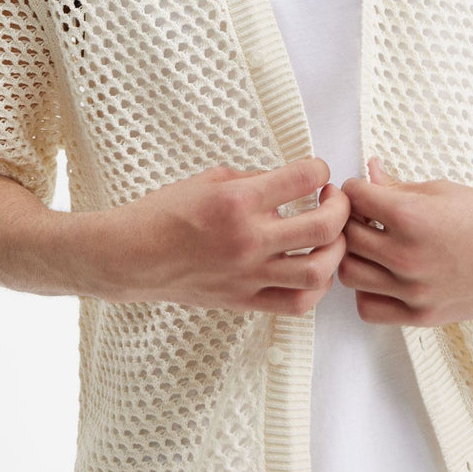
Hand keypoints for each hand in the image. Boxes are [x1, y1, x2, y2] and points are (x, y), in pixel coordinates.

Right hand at [82, 156, 349, 314]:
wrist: (131, 256)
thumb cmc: (163, 213)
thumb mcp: (209, 179)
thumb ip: (255, 179)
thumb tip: (291, 183)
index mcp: (238, 202)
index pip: (303, 178)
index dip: (318, 167)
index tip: (316, 170)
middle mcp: (248, 240)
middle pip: (324, 227)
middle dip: (341, 208)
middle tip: (334, 199)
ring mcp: (248, 275)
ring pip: (318, 271)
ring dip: (336, 251)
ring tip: (331, 237)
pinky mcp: (244, 300)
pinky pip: (295, 303)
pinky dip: (315, 287)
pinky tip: (313, 269)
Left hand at [339, 157, 472, 325]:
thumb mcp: (441, 190)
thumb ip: (396, 186)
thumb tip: (368, 172)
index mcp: (411, 217)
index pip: (354, 197)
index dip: (355, 187)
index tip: (364, 189)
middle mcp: (407, 257)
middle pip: (347, 236)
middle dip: (350, 219)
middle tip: (365, 214)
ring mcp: (413, 291)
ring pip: (350, 273)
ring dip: (354, 254)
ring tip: (373, 243)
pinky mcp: (421, 316)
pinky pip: (369, 308)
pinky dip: (367, 291)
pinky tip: (383, 274)